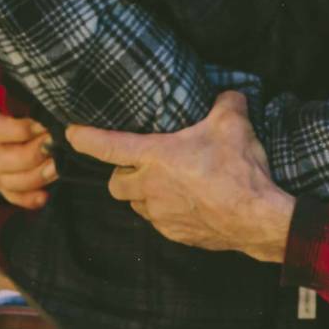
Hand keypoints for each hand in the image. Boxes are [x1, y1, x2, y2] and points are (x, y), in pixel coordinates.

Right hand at [0, 81, 56, 208]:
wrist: (24, 107)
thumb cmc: (23, 92)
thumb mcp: (16, 83)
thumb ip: (16, 87)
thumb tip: (29, 91)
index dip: (21, 130)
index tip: (46, 124)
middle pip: (1, 159)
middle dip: (34, 154)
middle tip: (58, 145)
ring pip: (7, 181)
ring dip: (37, 176)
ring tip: (59, 165)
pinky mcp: (0, 181)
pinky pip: (11, 196)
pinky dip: (28, 199)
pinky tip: (45, 195)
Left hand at [64, 91, 295, 261]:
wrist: (257, 219)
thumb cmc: (240, 171)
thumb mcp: (234, 124)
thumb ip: (226, 102)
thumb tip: (230, 93)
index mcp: (155, 157)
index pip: (106, 146)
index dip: (84, 138)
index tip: (71, 133)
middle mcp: (149, 188)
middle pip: (114, 184)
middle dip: (121, 175)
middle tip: (142, 165)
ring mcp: (161, 215)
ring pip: (137, 205)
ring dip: (144, 195)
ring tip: (169, 185)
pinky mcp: (176, 235)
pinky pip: (160, 222)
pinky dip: (167, 212)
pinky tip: (190, 204)